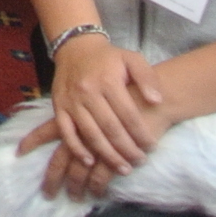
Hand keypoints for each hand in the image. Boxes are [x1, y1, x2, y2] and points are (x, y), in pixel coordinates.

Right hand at [23, 40, 168, 197]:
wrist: (75, 48)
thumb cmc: (108, 58)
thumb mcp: (132, 59)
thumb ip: (147, 78)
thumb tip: (156, 101)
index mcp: (107, 80)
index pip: (128, 114)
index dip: (142, 133)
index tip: (152, 147)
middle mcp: (87, 91)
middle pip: (110, 128)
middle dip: (127, 149)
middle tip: (140, 161)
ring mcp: (71, 101)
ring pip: (90, 134)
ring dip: (107, 154)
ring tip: (123, 168)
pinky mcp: (58, 106)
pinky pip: (66, 131)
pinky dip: (77, 148)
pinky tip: (90, 161)